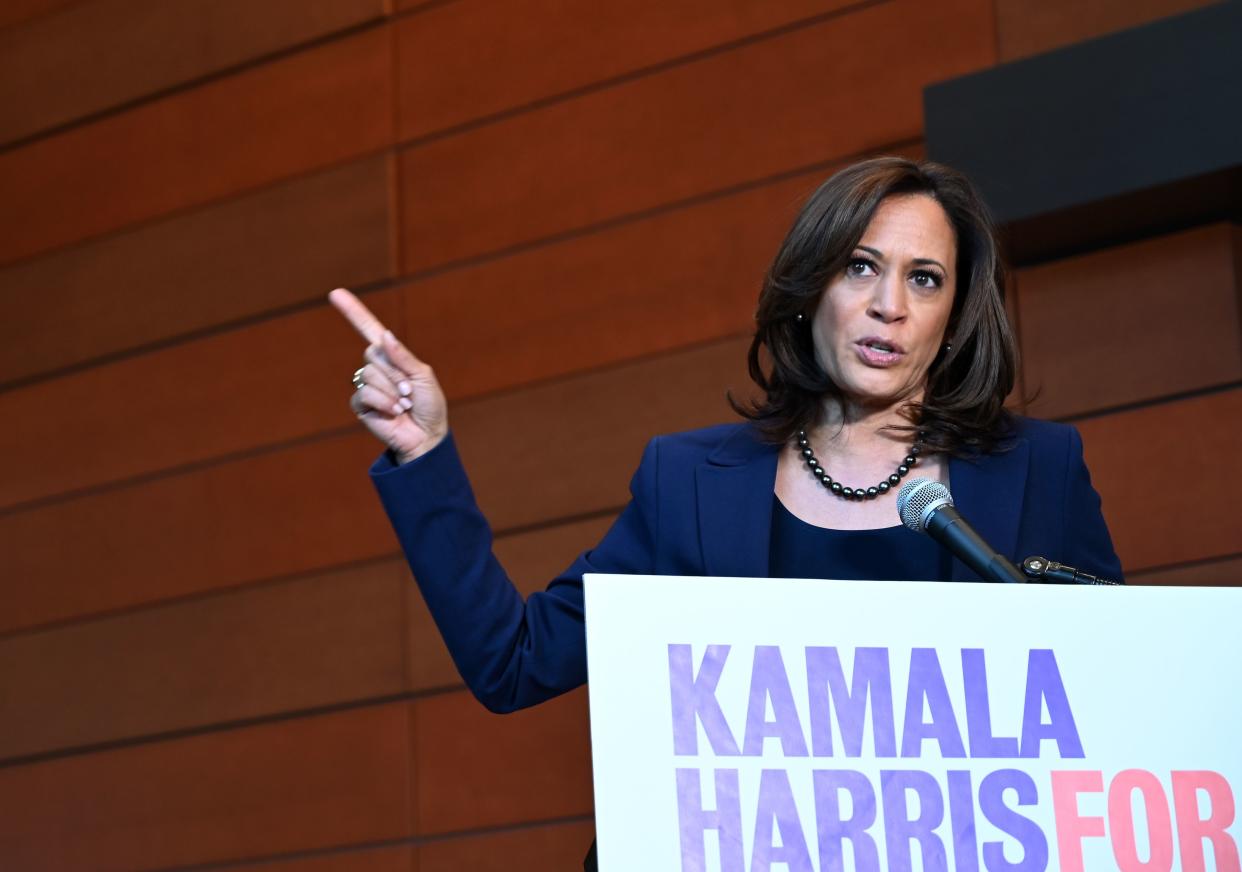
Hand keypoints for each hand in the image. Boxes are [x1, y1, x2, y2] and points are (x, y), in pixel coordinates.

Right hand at [329, 288, 447, 463]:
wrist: (426, 436)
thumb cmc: (429, 406)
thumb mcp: (423, 376)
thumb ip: (403, 356)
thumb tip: (384, 335)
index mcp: (392, 356)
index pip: (369, 329)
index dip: (353, 311)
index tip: (335, 293)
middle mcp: (377, 367)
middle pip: (373, 353)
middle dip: (396, 373)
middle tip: (409, 391)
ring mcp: (367, 385)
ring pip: (369, 374)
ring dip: (391, 391)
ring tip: (403, 404)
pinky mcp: (361, 405)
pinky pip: (364, 393)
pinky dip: (382, 402)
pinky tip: (393, 412)